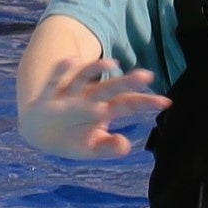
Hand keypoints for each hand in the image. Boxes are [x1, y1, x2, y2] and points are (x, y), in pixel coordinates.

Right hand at [19, 56, 167, 159]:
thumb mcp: (92, 148)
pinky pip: (55, 81)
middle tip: (146, 75)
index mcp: (103, 110)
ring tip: (112, 63)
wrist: (41, 133)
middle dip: (127, 83)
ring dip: (96, 69)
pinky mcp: (49, 96)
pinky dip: (62, 70)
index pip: (128, 104)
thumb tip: (126, 146)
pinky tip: (72, 59)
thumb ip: (108, 147)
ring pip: (84, 80)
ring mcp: (69, 95)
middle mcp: (89, 98)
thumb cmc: (73, 139)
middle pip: (110, 89)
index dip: (145, 102)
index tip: (166, 102)